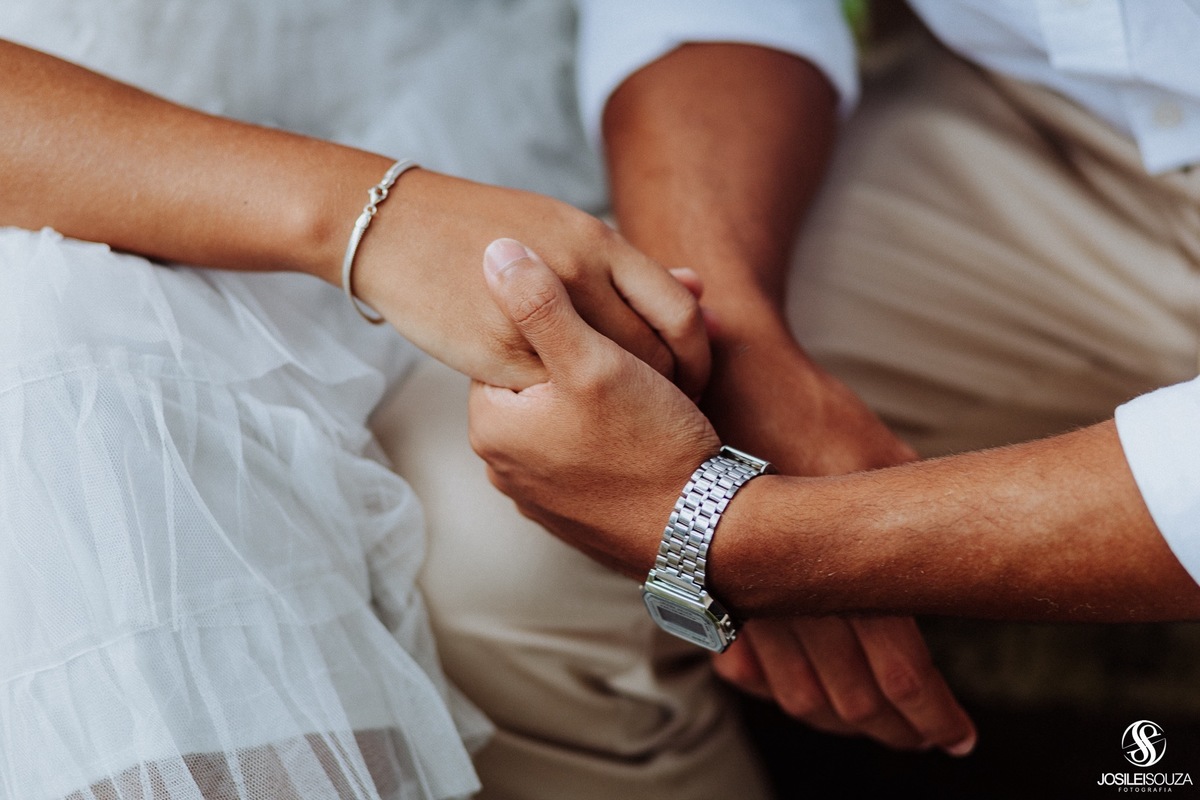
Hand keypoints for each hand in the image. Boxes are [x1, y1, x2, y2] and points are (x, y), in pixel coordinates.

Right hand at [353, 170, 708, 395]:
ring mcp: (537, 317)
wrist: (399, 229)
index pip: (678, 311)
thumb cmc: (488, 230)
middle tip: (670, 412)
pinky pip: (553, 396)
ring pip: (605, 381)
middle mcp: (576, 274)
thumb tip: (698, 287)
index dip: (698, 354)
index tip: (694, 379)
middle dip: (670, 390)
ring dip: (626, 407)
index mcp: (598, 240)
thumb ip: (630, 267)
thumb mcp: (568, 231)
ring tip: (630, 419)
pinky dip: (570, 410)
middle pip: (652, 354)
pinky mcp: (497, 355)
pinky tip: (574, 416)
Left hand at [468, 238, 718, 577]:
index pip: (514, 346)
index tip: (616, 313)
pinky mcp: (577, 515)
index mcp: (493, 428)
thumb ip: (540, 303)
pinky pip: (590, 454)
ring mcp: (540, 498)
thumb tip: (493, 249)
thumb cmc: (650, 443)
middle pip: (546, 383)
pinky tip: (656, 427)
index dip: (571, 321)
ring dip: (611, 393)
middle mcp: (505, 469)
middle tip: (651, 343)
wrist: (706, 535)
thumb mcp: (594, 361)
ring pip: (572, 417)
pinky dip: (616, 436)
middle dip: (597, 355)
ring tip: (662, 386)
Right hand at [699, 319, 973, 754]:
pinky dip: (778, 690)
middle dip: (895, 730)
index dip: (934, 716)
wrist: (723, 375)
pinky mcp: (710, 585)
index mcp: (840, 563)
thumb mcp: (883, 456)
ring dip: (841, 719)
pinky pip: (745, 665)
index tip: (958, 736)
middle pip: (849, 700)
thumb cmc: (808, 409)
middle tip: (927, 739)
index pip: (899, 673)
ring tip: (876, 726)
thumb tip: (955, 575)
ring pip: (795, 693)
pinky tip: (801, 691)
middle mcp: (788, 593)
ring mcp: (742, 594)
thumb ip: (917, 518)